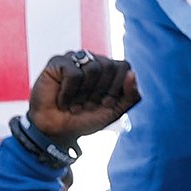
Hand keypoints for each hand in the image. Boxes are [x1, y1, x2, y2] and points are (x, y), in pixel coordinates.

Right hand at [26, 50, 140, 143]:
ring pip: (93, 68)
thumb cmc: (86, 119)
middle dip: (100, 92)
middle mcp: (93, 60)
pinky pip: (73, 73)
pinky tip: (63, 101)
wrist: (57, 131)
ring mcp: (75, 59)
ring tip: (76, 104)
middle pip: (109, 66)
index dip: (116, 88)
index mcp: (109, 70)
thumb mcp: (115, 112)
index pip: (124, 66)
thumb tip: (132, 74)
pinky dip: (69, 93)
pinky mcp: (58, 62)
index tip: (106, 104)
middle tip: (88, 105)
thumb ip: (131, 96)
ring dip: (85, 94)